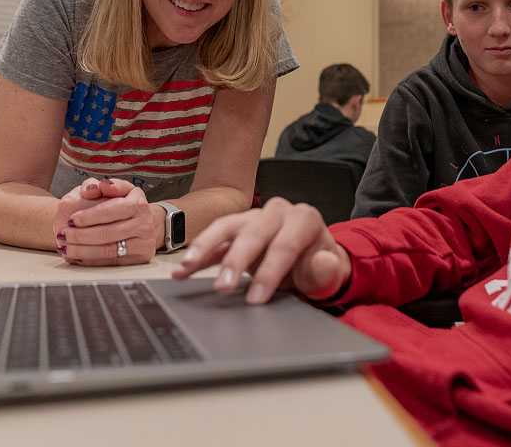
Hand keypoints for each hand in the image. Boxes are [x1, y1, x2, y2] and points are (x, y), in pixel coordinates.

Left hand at [53, 177, 156, 265]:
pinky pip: (111, 262)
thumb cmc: (118, 204)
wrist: (139, 222)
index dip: (88, 216)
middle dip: (80, 235)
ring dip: (82, 250)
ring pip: (107, 250)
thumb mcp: (109, 190)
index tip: (70, 219)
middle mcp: (145, 223)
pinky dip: (91, 261)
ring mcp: (144, 242)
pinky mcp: (141, 257)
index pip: (109, 211)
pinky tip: (77, 256)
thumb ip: (96, 185)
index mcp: (138, 203)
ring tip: (65, 247)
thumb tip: (91, 189)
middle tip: (62, 235)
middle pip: (107, 233)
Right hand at [173, 196, 349, 304]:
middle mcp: (278, 212)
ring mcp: (254, 218)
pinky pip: (214, 240)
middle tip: (224, 286)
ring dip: (206, 247)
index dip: (271, 271)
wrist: (310, 261)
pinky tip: (181, 270)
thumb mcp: (329, 273)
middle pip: (254, 232)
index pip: (285, 244)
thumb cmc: (318, 266)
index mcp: (304, 219)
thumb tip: (323, 262)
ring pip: (228, 227)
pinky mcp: (237, 231)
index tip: (258, 298)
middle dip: (237, 260)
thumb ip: (328, 270)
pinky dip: (198, 254)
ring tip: (188, 266)